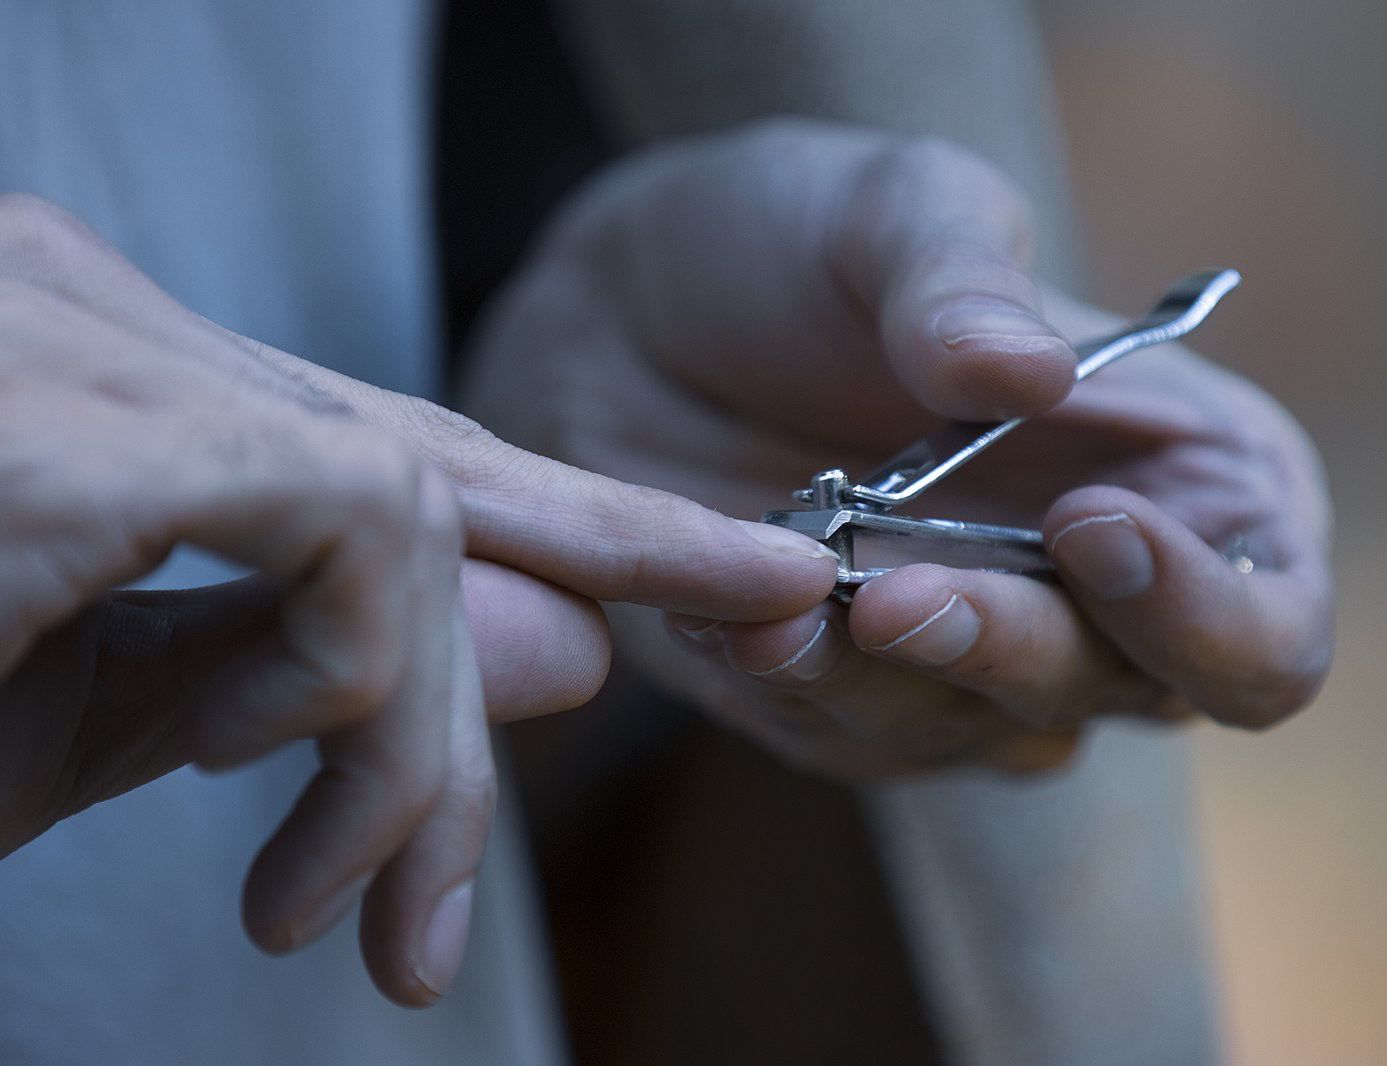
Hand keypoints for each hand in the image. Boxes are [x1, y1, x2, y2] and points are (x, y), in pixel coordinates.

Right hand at [0, 195, 835, 1001]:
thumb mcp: (86, 707)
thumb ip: (319, 667)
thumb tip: (569, 650)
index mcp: (142, 394)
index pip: (411, 449)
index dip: (592, 523)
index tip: (744, 586)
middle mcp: (124, 327)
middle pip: (443, 464)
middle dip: (622, 558)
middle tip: (766, 614)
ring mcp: (97, 349)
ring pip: (412, 510)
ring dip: (418, 728)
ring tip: (352, 900)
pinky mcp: (77, 423)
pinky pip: (339, 531)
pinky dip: (342, 671)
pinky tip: (240, 757)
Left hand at [463, 120, 1333, 778]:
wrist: (634, 315)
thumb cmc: (800, 243)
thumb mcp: (890, 208)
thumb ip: (961, 280)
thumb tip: (1030, 372)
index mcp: (1192, 477)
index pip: (1270, 618)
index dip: (1205, 613)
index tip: (1088, 527)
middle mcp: (1110, 594)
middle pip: (1130, 699)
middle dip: (1013, 648)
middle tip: (894, 592)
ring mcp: (989, 659)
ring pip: (984, 735)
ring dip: (883, 681)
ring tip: (777, 601)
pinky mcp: (867, 701)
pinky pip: (857, 738)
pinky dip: (798, 687)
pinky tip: (731, 616)